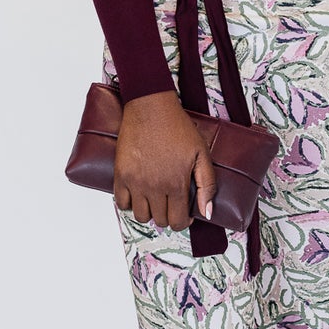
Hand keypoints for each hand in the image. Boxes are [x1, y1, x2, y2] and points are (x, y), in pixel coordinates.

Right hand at [114, 90, 217, 228]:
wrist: (150, 107)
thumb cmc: (178, 128)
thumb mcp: (201, 154)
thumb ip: (207, 185)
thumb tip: (207, 213)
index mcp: (176, 183)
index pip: (178, 221)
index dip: (183, 221)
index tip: (184, 213)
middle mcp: (155, 186)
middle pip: (160, 221)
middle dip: (168, 216)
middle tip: (170, 203)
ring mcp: (135, 182)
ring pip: (141, 216)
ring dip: (149, 212)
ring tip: (155, 199)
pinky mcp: (120, 174)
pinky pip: (121, 203)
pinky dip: (129, 203)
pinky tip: (138, 194)